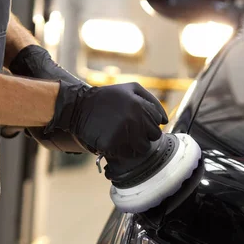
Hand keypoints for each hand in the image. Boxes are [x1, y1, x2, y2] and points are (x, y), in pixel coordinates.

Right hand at [46, 81, 168, 157]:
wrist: (78, 106)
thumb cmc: (107, 97)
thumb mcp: (130, 88)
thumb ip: (152, 100)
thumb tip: (165, 120)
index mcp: (140, 105)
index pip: (157, 123)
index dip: (148, 123)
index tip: (137, 121)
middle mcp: (134, 119)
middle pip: (153, 137)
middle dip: (144, 134)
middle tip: (129, 129)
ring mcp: (123, 133)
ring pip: (142, 148)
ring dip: (135, 145)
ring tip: (122, 136)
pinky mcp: (112, 145)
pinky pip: (126, 155)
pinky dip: (121, 151)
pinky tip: (113, 140)